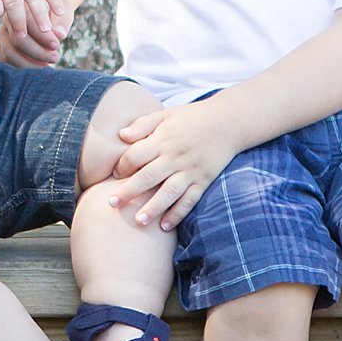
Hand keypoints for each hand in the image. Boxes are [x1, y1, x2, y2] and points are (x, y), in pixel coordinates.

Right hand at [0, 0, 68, 67]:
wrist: (46, 16)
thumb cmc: (56, 15)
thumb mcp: (63, 13)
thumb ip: (61, 22)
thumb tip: (60, 34)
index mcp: (23, 6)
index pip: (28, 22)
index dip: (43, 36)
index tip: (56, 45)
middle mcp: (9, 20)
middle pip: (17, 39)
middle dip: (37, 52)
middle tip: (55, 57)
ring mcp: (3, 35)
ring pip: (10, 53)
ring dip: (30, 63)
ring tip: (48, 64)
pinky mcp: (2, 48)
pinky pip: (6, 61)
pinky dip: (22, 67)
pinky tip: (38, 67)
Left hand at [108, 100, 246, 230]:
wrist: (229, 122)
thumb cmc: (193, 118)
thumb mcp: (166, 114)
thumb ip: (143, 124)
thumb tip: (121, 135)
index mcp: (163, 139)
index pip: (136, 155)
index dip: (123, 166)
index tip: (115, 175)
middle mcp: (175, 157)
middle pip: (148, 177)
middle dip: (129, 191)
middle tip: (112, 204)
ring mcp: (190, 170)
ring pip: (169, 192)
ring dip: (153, 207)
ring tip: (139, 221)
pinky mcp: (203, 181)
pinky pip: (190, 200)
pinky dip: (178, 213)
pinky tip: (164, 226)